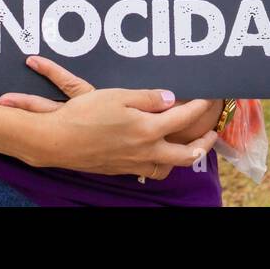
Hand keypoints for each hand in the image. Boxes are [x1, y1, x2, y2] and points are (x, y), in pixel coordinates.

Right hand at [0, 55, 218, 179]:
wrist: (57, 142)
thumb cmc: (85, 115)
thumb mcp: (117, 97)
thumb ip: (147, 98)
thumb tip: (171, 99)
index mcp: (147, 129)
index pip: (183, 118)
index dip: (198, 107)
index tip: (208, 98)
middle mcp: (146, 150)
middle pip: (186, 154)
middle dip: (203, 144)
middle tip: (212, 134)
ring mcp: (134, 163)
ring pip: (168, 168)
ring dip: (183, 159)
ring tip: (188, 148)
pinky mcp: (121, 169)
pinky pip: (150, 171)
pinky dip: (160, 164)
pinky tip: (154, 154)